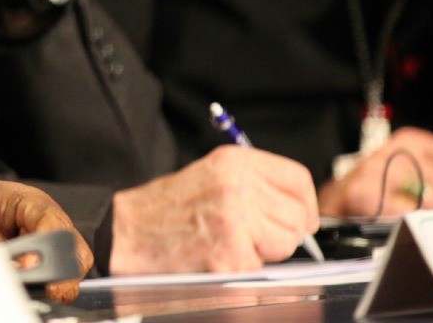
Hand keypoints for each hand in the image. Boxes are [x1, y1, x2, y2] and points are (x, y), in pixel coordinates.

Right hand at [109, 147, 318, 273]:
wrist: (126, 230)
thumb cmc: (165, 209)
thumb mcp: (211, 176)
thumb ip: (253, 185)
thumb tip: (298, 211)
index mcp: (235, 162)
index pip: (297, 180)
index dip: (305, 205)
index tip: (302, 220)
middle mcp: (238, 184)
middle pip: (296, 217)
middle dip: (280, 234)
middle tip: (247, 236)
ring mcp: (235, 217)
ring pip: (285, 244)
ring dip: (263, 253)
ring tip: (229, 244)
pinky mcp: (229, 251)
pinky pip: (261, 268)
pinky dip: (243, 270)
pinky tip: (217, 258)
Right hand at [318, 127, 432, 216]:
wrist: (327, 211)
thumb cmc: (378, 197)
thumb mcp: (423, 182)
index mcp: (415, 142)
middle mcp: (397, 149)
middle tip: (419, 215)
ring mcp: (379, 170)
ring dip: (426, 221)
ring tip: (403, 219)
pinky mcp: (363, 193)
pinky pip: (409, 216)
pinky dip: (406, 226)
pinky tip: (392, 224)